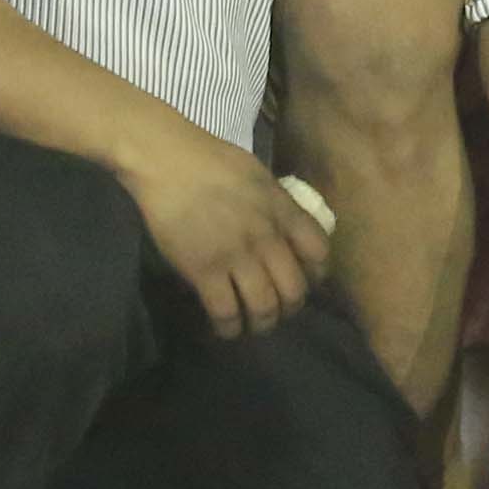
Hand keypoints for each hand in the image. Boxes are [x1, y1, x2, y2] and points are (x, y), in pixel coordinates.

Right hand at [115, 114, 333, 339]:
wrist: (170, 160)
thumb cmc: (212, 161)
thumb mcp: (260, 177)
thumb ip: (277, 205)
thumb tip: (286, 227)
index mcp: (283, 211)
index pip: (319, 253)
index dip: (316, 274)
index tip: (305, 281)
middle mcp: (267, 237)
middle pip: (294, 290)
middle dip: (290, 307)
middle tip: (279, 310)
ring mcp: (237, 256)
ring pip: (264, 308)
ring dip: (263, 323)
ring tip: (254, 324)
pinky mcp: (205, 271)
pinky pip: (226, 313)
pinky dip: (229, 328)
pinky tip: (226, 327)